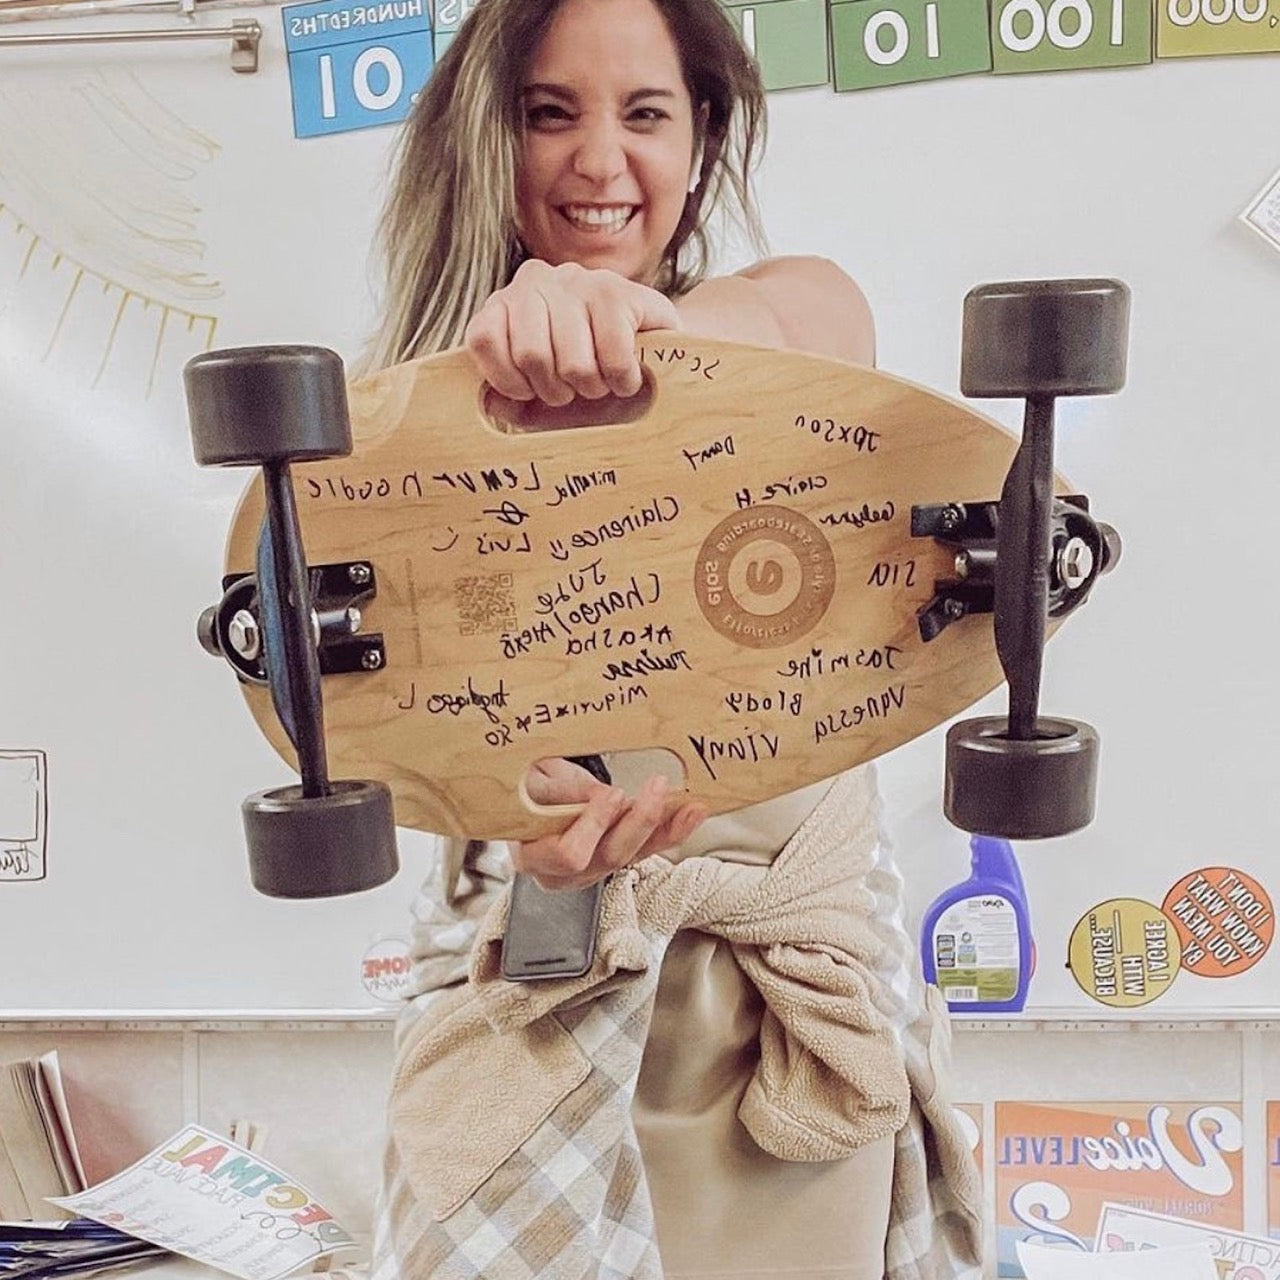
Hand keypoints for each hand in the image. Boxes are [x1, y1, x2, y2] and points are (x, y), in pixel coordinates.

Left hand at [464, 260, 679, 406]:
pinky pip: (614, 355)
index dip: (511, 381)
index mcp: (507, 303)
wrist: (654, 369)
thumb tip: (487, 401)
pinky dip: (623, 380)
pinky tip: (627, 377)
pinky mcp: (621, 291)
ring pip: (573, 361)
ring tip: (602, 381)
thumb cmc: (586, 382)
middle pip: (530, 354)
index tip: (532, 391)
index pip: (484, 338)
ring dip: (593, 387)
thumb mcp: (537, 400)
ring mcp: (579, 281)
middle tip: (575, 389)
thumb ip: (506, 399)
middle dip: (557, 390)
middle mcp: (537, 280)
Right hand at [515, 757, 707, 890]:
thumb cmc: (528, 791)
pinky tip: (691, 814)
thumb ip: (560, 792)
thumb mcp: (535, 782)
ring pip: (633, 855)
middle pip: (609, 857)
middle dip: (638, 822)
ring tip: (687, 803)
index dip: (593, 825)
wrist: (533, 796)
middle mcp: (564, 873)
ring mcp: (594, 870)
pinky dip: (672, 830)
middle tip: (654, 788)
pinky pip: (648, 849)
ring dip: (664, 826)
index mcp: (534, 856)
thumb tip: (600, 797)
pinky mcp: (617, 860)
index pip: (567, 854)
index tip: (611, 794)